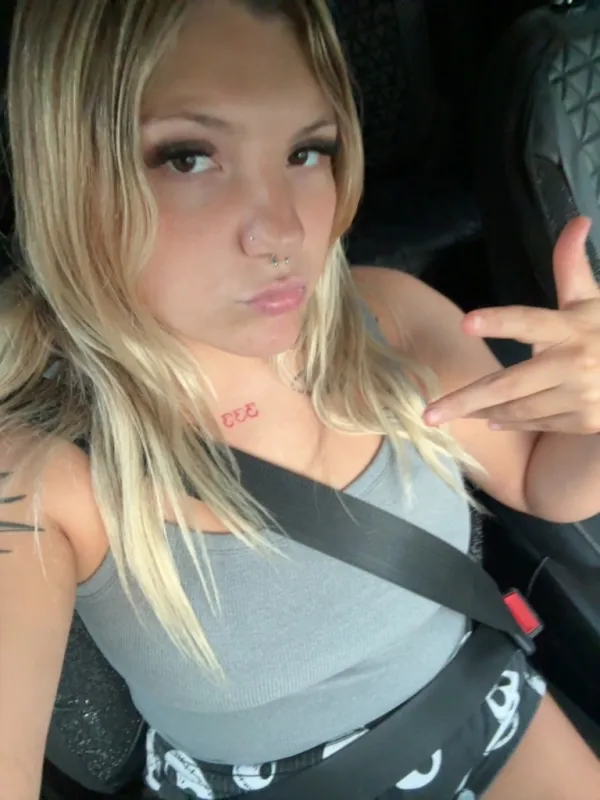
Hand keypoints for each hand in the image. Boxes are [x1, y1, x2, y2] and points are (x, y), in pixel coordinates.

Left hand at [423, 217, 599, 433]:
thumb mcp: (589, 299)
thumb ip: (571, 266)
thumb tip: (576, 221)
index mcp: (570, 326)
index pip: (528, 322)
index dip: (498, 321)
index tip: (465, 322)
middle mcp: (573, 361)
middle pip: (508, 384)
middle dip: (464, 400)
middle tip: (428, 413)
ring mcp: (580, 395)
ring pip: (519, 409)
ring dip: (484, 412)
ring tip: (457, 414)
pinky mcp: (585, 419)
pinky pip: (537, 424)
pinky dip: (511, 423)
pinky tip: (492, 421)